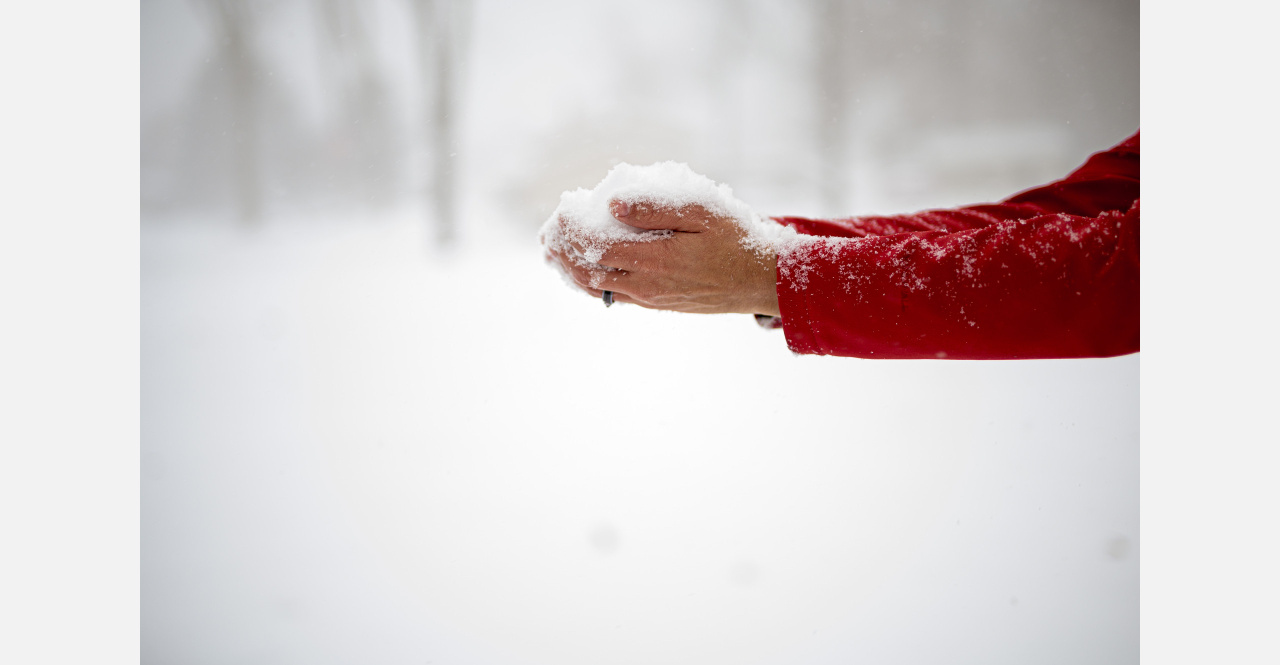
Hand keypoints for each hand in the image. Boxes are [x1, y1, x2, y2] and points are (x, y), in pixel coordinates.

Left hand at [544, 198, 779, 315]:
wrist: (761, 281)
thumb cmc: (736, 238)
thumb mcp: (702, 211)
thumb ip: (656, 207)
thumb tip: (612, 202)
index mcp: (653, 258)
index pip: (596, 243)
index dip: (572, 228)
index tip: (561, 209)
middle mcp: (645, 283)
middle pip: (588, 269)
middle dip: (563, 250)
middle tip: (546, 233)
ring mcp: (650, 297)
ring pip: (597, 287)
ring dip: (571, 269)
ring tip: (553, 253)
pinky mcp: (657, 303)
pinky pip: (613, 296)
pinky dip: (590, 283)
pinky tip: (583, 272)